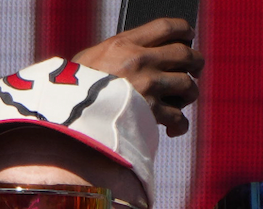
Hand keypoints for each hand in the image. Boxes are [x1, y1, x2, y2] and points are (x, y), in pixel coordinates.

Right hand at [73, 18, 203, 136]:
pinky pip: (177, 117)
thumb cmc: (71, 92)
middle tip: (196, 68)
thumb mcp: (89, 62)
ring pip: (186, 85)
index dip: (183, 29)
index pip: (165, 27)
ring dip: (189, 93)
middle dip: (195, 62)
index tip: (189, 34)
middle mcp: (139, 61)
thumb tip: (138, 58)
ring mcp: (146, 87)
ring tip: (183, 99)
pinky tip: (175, 127)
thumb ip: (115, 56)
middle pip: (184, 54)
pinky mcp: (149, 113)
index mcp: (123, 44)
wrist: (66, 117)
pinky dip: (179, 123)